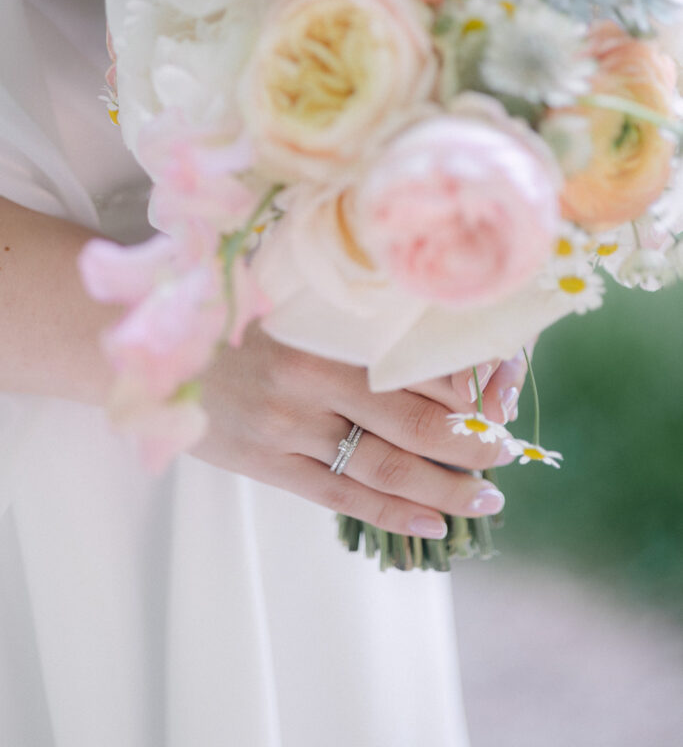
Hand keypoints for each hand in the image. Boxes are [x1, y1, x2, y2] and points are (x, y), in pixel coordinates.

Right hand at [192, 326, 527, 538]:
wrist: (147, 352)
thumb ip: (348, 314)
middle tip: (509, 452)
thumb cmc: (225, 314)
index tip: (500, 394)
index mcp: (322, 339)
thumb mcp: (287, 297)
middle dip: (471, 444)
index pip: (415, 372)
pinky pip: (340, 496)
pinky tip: (431, 522)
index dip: (467, 389)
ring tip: (486, 498)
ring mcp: (288, 432)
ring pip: (384, 469)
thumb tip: (425, 331)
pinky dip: (391, 512)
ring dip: (443, 488)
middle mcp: (310, 388)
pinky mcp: (267, 465)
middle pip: (413, 426)